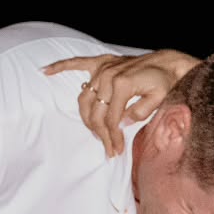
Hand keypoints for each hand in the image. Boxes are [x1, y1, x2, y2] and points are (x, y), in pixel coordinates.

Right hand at [43, 50, 199, 157]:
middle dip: (101, 134)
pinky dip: (60, 66)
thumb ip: (140, 112)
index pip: (110, 119)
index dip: (112, 138)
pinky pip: (76, 64)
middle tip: (109, 149)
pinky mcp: (101, 62)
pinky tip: (45, 71)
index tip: (116, 151)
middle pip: (95, 113)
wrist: (168, 63)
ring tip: (96, 133)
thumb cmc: (165, 82)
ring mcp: (103, 68)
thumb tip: (121, 124)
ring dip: (87, 119)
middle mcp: (109, 75)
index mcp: (122, 84)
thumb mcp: (159, 99)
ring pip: (84, 100)